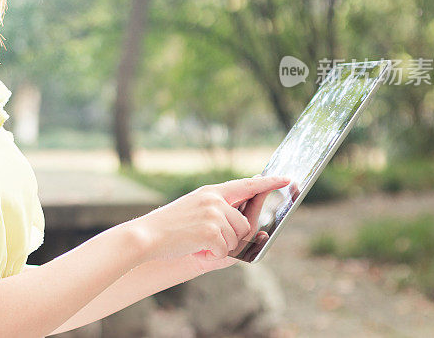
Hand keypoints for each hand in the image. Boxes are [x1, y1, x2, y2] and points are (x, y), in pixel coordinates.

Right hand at [125, 176, 290, 267]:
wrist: (147, 235)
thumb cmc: (168, 227)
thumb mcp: (194, 210)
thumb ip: (218, 212)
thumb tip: (247, 228)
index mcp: (211, 192)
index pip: (246, 185)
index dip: (268, 182)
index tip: (286, 179)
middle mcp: (215, 200)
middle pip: (244, 224)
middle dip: (232, 237)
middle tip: (208, 240)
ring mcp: (214, 214)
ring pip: (236, 239)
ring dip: (221, 246)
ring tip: (197, 242)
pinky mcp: (211, 231)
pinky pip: (226, 250)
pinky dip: (213, 254)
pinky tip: (196, 248)